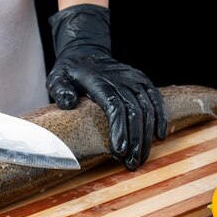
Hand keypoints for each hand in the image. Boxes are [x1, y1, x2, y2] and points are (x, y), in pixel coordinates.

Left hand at [47, 4, 165, 170]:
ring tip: (142, 158)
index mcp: (99, 81)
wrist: (85, 52)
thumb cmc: (69, 72)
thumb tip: (68, 103)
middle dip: (135, 140)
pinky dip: (160, 117)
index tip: (120, 151)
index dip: (119, 129)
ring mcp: (133, 79)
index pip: (114, 106)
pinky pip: (156, 99)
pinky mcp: (142, 80)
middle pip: (134, 111)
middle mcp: (120, 79)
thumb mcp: (57, 78)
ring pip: (147, 108)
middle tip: (132, 164)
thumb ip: (61, 90)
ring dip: (146, 135)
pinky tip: (160, 136)